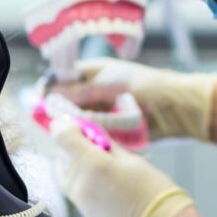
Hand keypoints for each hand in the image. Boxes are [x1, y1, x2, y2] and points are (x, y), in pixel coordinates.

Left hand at [51, 116, 195, 216]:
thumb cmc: (152, 189)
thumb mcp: (131, 159)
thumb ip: (107, 144)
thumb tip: (92, 133)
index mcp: (92, 164)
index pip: (62, 137)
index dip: (63, 126)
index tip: (71, 122)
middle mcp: (80, 183)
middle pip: (63, 155)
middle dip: (73, 145)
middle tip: (92, 141)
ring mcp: (80, 201)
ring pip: (66, 173)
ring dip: (76, 163)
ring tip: (100, 160)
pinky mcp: (85, 213)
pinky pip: (74, 188)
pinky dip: (81, 178)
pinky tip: (102, 177)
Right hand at [56, 58, 216, 140]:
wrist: (178, 108)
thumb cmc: (147, 87)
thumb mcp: (110, 85)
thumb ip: (80, 91)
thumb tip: (50, 96)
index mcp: (94, 72)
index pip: (63, 76)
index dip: (49, 88)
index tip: (38, 101)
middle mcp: (95, 89)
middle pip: (68, 101)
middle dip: (59, 111)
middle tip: (48, 124)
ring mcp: (104, 109)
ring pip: (79, 119)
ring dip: (73, 127)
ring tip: (63, 136)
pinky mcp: (112, 128)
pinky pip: (93, 132)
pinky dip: (87, 137)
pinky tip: (79, 144)